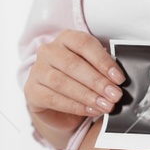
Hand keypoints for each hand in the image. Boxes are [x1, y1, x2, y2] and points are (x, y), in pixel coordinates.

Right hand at [24, 29, 125, 144]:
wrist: (59, 105)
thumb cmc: (79, 81)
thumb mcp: (92, 70)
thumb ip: (103, 71)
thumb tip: (118, 81)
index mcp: (66, 39)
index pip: (84, 44)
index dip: (103, 61)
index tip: (118, 78)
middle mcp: (48, 51)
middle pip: (73, 64)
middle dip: (97, 81)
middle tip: (114, 95)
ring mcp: (37, 70)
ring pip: (62, 82)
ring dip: (87, 95)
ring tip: (105, 105)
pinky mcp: (31, 90)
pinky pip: (53, 99)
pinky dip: (75, 106)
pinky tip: (90, 110)